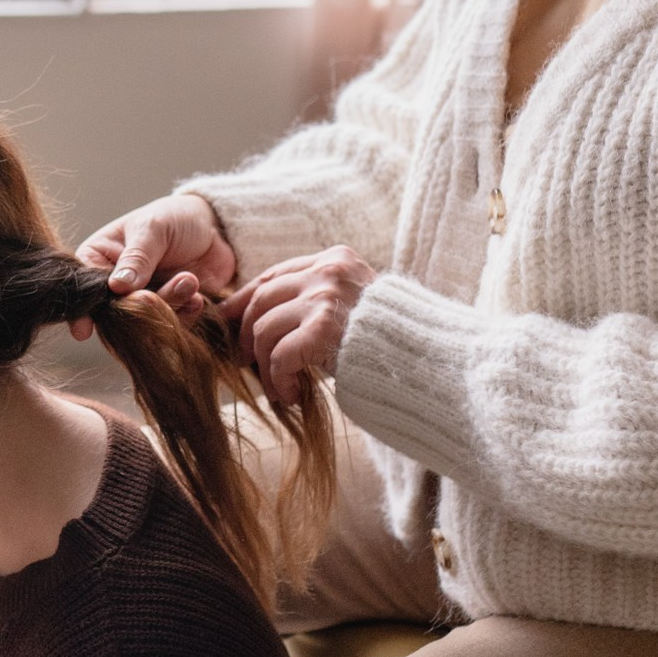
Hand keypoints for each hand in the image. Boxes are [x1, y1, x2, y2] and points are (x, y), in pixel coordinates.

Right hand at [71, 191, 235, 338]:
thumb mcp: (152, 228)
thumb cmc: (173, 218)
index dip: (84, 308)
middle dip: (138, 306)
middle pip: (114, 311)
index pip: (85, 286)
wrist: (215, 227)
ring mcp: (143, 300)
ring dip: (168, 305)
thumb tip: (117, 287)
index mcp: (98, 258)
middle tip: (153, 296)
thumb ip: (137, 257)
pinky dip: (186, 313)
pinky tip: (197, 296)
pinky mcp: (170, 311)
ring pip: (145, 320)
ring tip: (188, 280)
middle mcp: (116, 285)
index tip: (83, 330)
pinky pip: (172, 325)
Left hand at [221, 246, 376, 401]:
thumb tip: (258, 316)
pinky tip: (293, 396)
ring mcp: (327, 297)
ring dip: (265, 367)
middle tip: (245, 362)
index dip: (245, 300)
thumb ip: (315, 301)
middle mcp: (329, 271)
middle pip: (262, 299)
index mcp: (336, 260)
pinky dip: (279, 381)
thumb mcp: (354, 307)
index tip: (228, 321)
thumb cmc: (391, 343)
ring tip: (281, 390)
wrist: (428, 361)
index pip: (274, 275)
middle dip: (246, 335)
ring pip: (264, 329)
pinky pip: (279, 355)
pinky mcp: (325, 329)